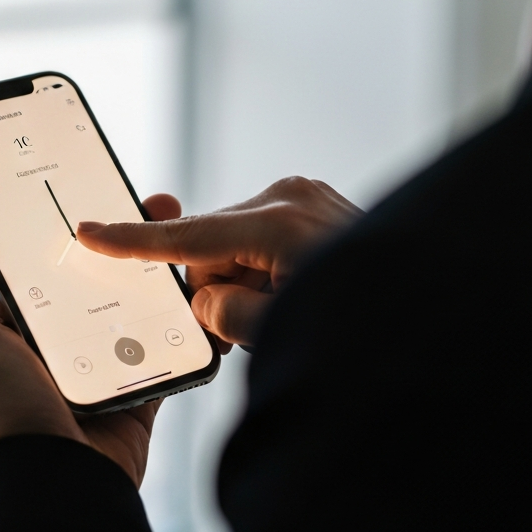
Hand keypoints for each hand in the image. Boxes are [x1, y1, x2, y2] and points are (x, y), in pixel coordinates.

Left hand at [0, 193, 185, 487]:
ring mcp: (95, 367)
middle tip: (147, 200)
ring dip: (153, 272)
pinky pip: (162, 348)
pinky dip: (179, 324)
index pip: (32, 261)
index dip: (55, 223)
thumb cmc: (1, 413)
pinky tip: (196, 288)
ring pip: (129, 305)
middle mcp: (49, 344)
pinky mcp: (134, 392)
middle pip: (88, 277)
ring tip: (180, 232)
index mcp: (7, 326)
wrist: (58, 488)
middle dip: (117, 239)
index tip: (83, 182)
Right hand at [78, 177, 361, 350]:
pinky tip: (292, 296)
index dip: (130, 241)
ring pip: (238, 247)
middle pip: (212, 245)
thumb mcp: (281, 333)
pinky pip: (265, 243)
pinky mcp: (319, 209)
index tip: (89, 232)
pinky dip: (264, 273)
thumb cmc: (370, 324)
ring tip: (283, 313)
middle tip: (241, 325)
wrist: (443, 308)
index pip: (187, 237)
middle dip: (215, 287)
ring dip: (244, 284)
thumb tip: (209, 300)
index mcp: (278, 222)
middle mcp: (292, 197)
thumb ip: (226, 315)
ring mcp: (309, 199)